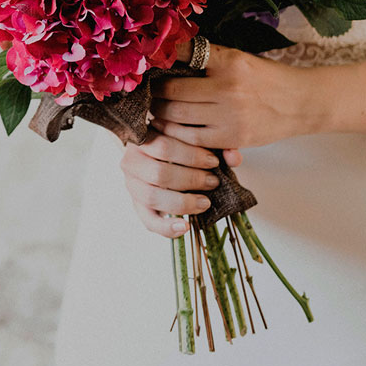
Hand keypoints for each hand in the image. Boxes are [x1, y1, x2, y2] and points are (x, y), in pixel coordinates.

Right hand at [119, 131, 241, 238]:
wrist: (159, 152)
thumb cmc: (180, 143)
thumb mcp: (194, 138)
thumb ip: (216, 144)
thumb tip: (234, 157)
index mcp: (143, 138)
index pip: (163, 145)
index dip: (191, 155)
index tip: (214, 160)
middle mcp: (131, 160)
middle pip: (159, 173)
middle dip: (191, 179)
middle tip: (213, 181)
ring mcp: (131, 183)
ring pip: (152, 196)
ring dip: (183, 202)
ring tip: (205, 202)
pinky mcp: (137, 205)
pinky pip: (148, 220)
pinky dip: (167, 227)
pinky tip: (186, 226)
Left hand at [152, 44, 316, 149]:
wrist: (302, 103)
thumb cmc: (266, 77)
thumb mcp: (239, 58)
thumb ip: (207, 59)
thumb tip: (167, 56)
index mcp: (229, 61)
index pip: (184, 54)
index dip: (160, 57)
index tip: (147, 60)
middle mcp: (228, 88)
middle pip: (172, 91)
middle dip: (154, 92)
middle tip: (145, 91)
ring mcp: (230, 116)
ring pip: (177, 117)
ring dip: (160, 114)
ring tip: (154, 109)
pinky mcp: (233, 139)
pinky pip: (191, 139)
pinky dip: (176, 134)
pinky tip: (170, 128)